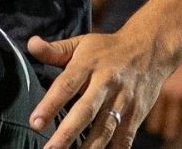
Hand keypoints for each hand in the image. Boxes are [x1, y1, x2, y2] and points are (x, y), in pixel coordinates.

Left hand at [27, 30, 169, 148]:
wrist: (151, 49)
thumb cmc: (108, 48)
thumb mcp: (81, 43)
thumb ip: (55, 50)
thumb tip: (30, 45)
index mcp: (88, 64)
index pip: (66, 85)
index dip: (50, 105)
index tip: (35, 122)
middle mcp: (106, 83)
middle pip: (85, 111)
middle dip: (67, 133)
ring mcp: (123, 101)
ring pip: (105, 128)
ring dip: (89, 148)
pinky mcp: (137, 114)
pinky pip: (125, 138)